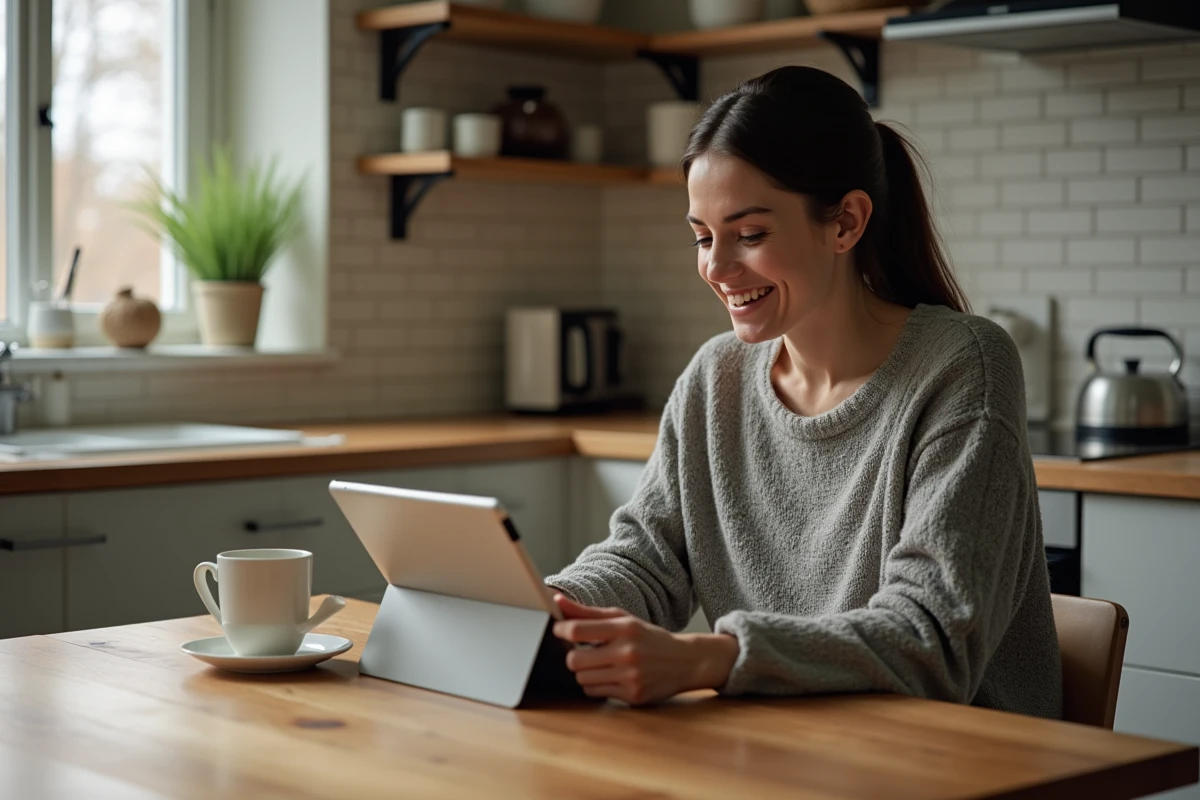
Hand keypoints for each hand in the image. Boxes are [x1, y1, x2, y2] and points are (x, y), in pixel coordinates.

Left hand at [551, 594, 738, 705]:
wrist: (685, 661)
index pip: (578, 630)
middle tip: (581, 651)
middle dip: (573, 656)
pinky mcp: (633, 696)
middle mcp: (628, 653)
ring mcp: (631, 677)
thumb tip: (556, 600)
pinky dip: (595, 685)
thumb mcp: (623, 619)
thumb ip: (588, 612)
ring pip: (582, 679)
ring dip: (584, 672)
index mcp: (625, 628)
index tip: (560, 630)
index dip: (561, 631)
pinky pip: (595, 693)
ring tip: (598, 664)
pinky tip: (609, 676)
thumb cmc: (648, 637)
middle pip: (574, 660)